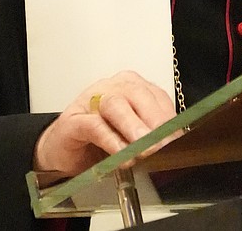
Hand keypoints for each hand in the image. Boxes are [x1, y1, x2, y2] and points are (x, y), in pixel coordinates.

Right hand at [33, 70, 176, 176]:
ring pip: (116, 104)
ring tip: (144, 147)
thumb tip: (173, 145)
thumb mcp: (130, 136)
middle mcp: (113, 87)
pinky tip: (121, 154)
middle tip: (163, 144)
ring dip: (133, 127)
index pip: (156, 97)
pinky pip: (94, 125)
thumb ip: (150, 135)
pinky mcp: (74, 120)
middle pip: (138, 95)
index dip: (169, 119)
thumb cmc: (99, 141)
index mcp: (132, 86)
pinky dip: (110, 140)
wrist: (62, 149)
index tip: (178, 139)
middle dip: (154, 121)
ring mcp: (91, 100)